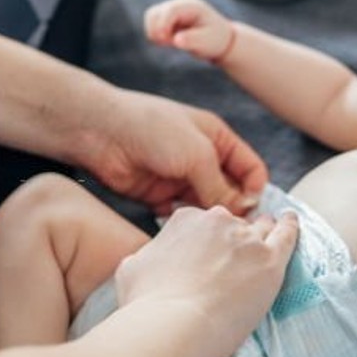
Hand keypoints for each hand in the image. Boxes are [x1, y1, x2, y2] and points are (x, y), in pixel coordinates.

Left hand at [82, 87, 266, 215]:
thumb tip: (240, 211)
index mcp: (217, 139)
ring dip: (204, 217)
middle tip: (227, 227)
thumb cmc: (152, 129)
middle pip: (229, 192)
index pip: (251, 169)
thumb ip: (220, 185)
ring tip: (200, 224)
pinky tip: (172, 216)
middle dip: (230, 209)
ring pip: (204, 206)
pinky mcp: (158, 194)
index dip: (255, 190)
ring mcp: (179, 177)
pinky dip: (180, 220)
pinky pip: (179, 215)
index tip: (250, 211)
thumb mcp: (196, 153)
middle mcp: (201, 159)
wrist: (101, 132)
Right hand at [115, 205, 298, 355]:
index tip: (204, 254)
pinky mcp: (270, 261)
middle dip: (232, 238)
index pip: (202, 223)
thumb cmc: (148, 303)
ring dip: (264, 230)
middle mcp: (217, 221)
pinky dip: (291, 228)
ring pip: (260, 229)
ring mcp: (246, 240)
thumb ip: (147, 255)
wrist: (174, 327)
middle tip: (233, 258)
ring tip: (270, 231)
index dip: (204, 240)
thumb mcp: (132, 267)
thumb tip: (145, 259)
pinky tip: (292, 222)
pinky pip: (287, 236)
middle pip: (231, 225)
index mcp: (186, 219)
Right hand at [145, 0, 235, 65]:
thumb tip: (176, 40)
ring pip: (150, 17)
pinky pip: (152, 23)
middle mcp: (179, 4)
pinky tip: (168, 40)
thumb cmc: (215, 40)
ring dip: (154, 32)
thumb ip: (192, 40)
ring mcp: (171, 9)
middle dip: (157, 30)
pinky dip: (155, 34)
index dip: (163, 25)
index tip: (165, 41)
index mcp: (191, 5)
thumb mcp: (207, 42)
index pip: (170, 10)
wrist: (219, 39)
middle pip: (154, 12)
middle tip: (169, 44)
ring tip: (169, 43)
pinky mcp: (166, 17)